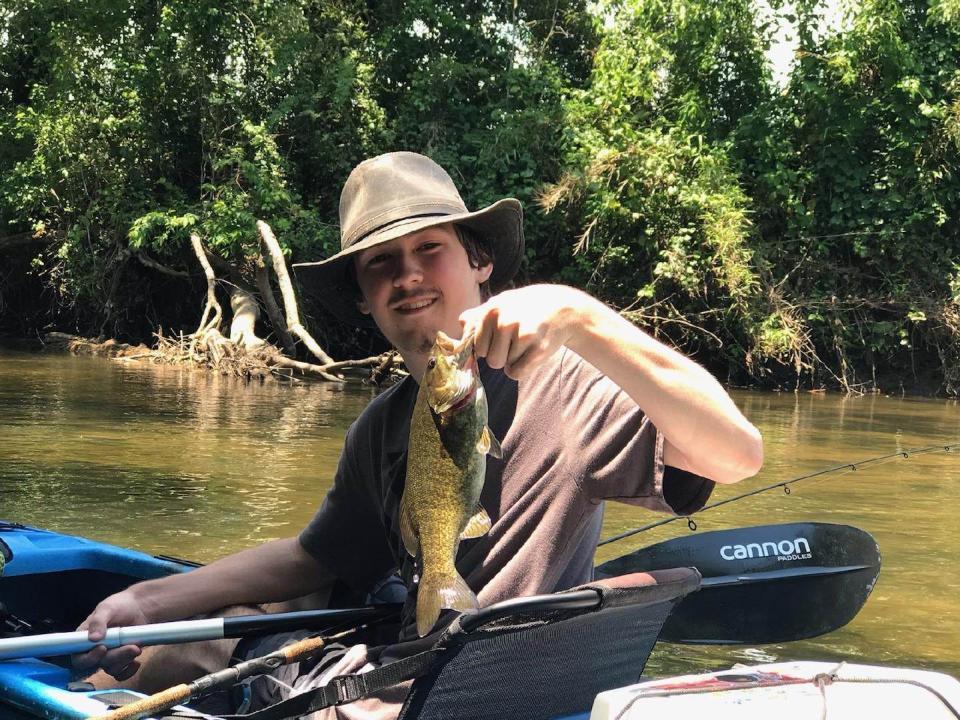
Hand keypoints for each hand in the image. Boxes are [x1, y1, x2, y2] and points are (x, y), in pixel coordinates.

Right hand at [72, 591, 153, 680]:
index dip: (89, 658)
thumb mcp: (107, 608)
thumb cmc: (119, 606)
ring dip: (125, 661)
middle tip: (131, 647)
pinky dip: (129, 671)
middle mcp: (93, 650)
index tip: (103, 648)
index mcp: (84, 639)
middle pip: (98, 664)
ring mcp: (108, 656)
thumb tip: (92, 638)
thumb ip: (98, 621)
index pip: (78, 658)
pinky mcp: (121, 660)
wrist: (140, 608)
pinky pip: (122, 674)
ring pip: (112, 669)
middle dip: (115, 657)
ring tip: (137, 647)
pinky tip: (137, 662)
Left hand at [459, 284, 592, 379]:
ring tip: (526, 343)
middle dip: (500, 355)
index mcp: (490, 310)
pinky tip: (532, 352)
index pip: (475, 346)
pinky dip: (523, 369)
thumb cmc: (527, 308)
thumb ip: (478, 315)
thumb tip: (461, 323)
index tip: (500, 337)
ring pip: (503, 366)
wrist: (563, 309)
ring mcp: (520, 334)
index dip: (488, 346)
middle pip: (488, 359)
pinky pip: (516, 373)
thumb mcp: (502, 303)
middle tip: (516, 340)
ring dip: (513, 360)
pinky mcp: (537, 349)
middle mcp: (503, 321)